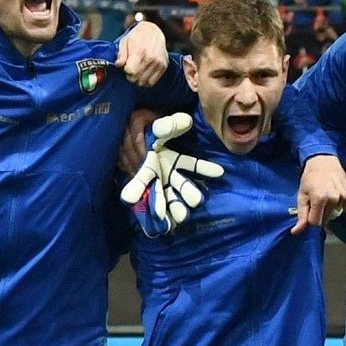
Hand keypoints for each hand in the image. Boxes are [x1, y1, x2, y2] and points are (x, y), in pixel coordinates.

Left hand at [114, 20, 168, 86]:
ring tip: (136, 71)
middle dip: (130, 76)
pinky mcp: (163, 67)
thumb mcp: (125, 42)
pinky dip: (145, 81)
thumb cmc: (137, 37)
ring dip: (137, 79)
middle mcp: (151, 58)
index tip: (125, 66)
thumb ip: (121, 55)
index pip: (131, 71)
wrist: (153, 31)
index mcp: (140, 51)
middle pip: (136, 78)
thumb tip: (118, 65)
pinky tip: (142, 74)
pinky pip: (151, 82)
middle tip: (130, 69)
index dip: (126, 70)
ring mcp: (158, 63)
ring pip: (143, 82)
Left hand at [119, 112, 224, 230]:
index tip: (220, 172)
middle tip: (196, 202)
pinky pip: (146, 197)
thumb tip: (186, 121)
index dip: (205, 169)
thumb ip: (170, 126)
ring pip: (166, 197)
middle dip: (188, 194)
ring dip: (171, 207)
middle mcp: (169, 175)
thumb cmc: (144, 129)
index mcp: (176, 160)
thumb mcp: (157, 126)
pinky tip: (152, 224)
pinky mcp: (143, 187)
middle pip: (182, 187)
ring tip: (178, 218)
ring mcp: (156, 183)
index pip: (194, 165)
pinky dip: (147, 208)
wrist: (125, 135)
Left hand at [292, 153, 345, 233]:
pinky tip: (333, 196)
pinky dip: (337, 206)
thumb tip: (296, 232)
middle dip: (320, 214)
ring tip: (325, 196)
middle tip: (316, 200)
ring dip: (329, 210)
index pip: (316, 223)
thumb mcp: (301, 196)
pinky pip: (343, 209)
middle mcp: (334, 198)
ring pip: (335, 215)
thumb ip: (301, 216)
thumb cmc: (310, 178)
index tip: (309, 208)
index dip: (311, 218)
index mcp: (320, 198)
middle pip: (326, 220)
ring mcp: (343, 196)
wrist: (324, 161)